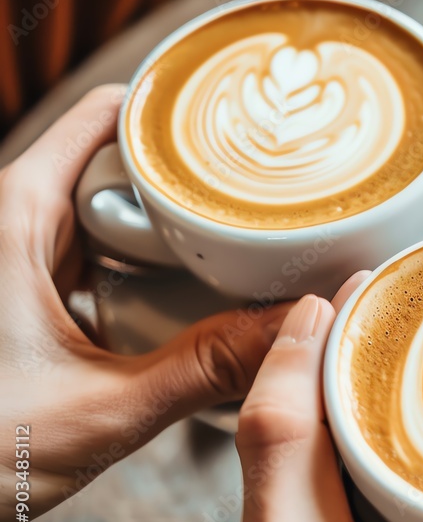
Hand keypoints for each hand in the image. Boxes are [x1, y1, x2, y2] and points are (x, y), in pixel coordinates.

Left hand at [0, 85, 293, 521]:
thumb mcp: (103, 408)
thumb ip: (205, 370)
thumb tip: (294, 333)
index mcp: (16, 216)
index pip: (107, 117)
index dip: (179, 113)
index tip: (243, 130)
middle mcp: (14, 222)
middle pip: (121, 162)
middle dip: (195, 178)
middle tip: (267, 201)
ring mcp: (20, 258)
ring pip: (111, 209)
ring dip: (174, 226)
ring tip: (245, 243)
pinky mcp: (28, 295)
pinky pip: (99, 254)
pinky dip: (147, 264)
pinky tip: (190, 292)